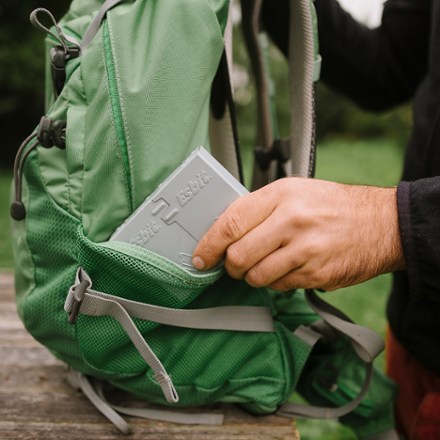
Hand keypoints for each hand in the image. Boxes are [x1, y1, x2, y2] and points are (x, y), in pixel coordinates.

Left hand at [192, 177, 405, 290]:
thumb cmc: (335, 206)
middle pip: (238, 255)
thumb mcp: (294, 192)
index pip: (230, 223)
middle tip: (235, 264)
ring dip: (254, 276)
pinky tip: (289, 268)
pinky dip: (277, 282)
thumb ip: (259, 209)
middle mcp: (291, 220)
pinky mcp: (315, 274)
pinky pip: (280, 287)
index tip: (200, 257)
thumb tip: (226, 231)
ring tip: (266, 264)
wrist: (381, 224)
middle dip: (231, 265)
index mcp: (281, 195)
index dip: (209, 244)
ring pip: (256, 277)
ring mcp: (305, 249)